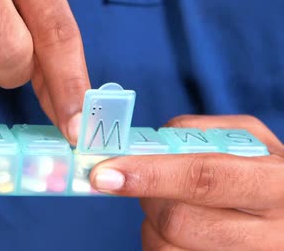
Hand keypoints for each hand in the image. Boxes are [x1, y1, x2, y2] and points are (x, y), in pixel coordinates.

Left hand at [89, 115, 283, 250]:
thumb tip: (139, 147)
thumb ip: (194, 133)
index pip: (204, 179)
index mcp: (277, 182)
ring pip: (167, 247)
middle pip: (178, 220)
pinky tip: (178, 229)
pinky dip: (159, 241)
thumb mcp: (243, 137)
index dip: (150, 175)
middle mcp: (272, 231)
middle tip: (145, 180)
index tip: (105, 174)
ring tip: (170, 202)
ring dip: (150, 222)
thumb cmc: (259, 166)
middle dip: (146, 195)